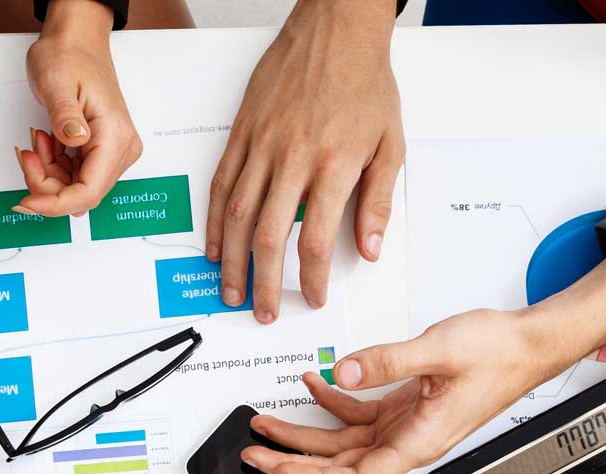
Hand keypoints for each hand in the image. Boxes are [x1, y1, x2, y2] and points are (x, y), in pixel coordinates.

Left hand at [17, 0, 141, 216]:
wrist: (77, 41)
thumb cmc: (69, 56)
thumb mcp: (57, 82)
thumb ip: (65, 115)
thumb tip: (76, 139)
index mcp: (115, 137)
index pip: (88, 193)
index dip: (55, 205)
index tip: (26, 202)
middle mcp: (120, 150)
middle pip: (80, 194)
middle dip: (47, 183)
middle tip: (27, 153)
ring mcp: (112, 152)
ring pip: (75, 187)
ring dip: (49, 172)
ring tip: (38, 139)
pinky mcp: (101, 151)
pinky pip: (74, 175)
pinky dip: (54, 165)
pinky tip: (47, 141)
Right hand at [207, 0, 401, 319]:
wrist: (336, 31)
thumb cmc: (364, 84)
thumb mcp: (390, 144)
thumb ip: (378, 201)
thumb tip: (369, 248)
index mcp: (332, 165)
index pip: (314, 239)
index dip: (310, 278)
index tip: (313, 297)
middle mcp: (292, 158)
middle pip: (268, 236)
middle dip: (264, 283)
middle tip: (264, 311)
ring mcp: (261, 145)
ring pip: (236, 215)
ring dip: (231, 261)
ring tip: (231, 291)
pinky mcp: (242, 132)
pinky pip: (221, 184)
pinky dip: (215, 222)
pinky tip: (215, 247)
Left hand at [242, 307, 554, 473]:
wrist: (526, 346)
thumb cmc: (498, 355)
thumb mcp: (438, 350)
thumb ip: (385, 362)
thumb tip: (341, 374)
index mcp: (417, 441)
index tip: (277, 469)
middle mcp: (408, 441)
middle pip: (339, 465)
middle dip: (292, 460)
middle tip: (254, 451)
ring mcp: (405, 426)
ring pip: (343, 441)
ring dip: (304, 433)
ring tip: (266, 422)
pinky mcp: (405, 407)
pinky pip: (359, 414)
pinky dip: (332, 400)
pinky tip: (315, 381)